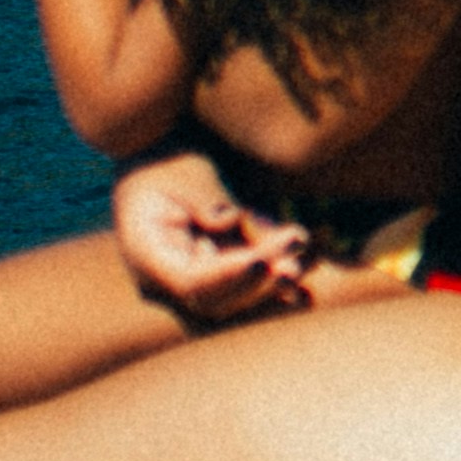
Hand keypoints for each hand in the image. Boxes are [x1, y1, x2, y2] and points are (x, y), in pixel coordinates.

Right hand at [111, 152, 317, 327]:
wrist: (163, 161)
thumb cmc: (168, 160)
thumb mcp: (181, 170)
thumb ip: (204, 197)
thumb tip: (230, 220)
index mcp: (147, 253)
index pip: (189, 281)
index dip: (227, 277)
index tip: (260, 261)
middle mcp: (168, 279)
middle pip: (217, 300)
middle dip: (260, 284)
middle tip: (297, 259)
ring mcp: (195, 280)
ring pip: (238, 299)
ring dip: (276, 286)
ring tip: (312, 258)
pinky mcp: (221, 274)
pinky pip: (250, 288)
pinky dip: (279, 284)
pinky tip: (309, 279)